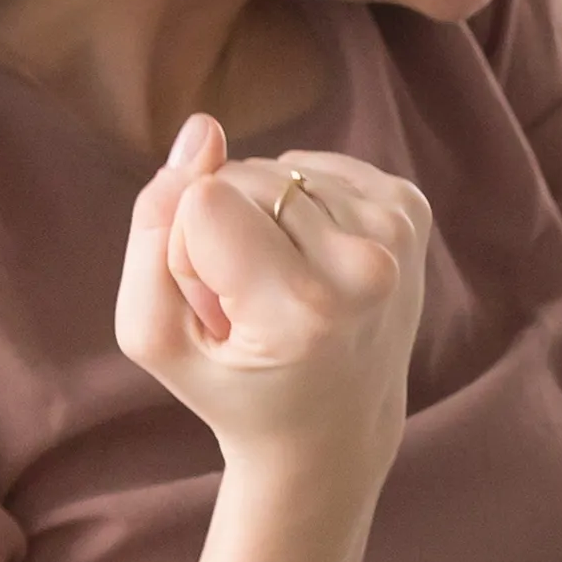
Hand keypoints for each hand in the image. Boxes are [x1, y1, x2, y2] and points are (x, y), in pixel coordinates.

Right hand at [111, 118, 430, 482]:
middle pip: (238, 176)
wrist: (335, 431)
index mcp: (304, 309)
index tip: (220, 311)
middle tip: (251, 308)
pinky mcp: (410, 206)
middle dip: (222, 232)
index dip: (188, 250)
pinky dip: (298, 205)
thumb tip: (204, 129)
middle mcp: (366, 266)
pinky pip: (311, 165)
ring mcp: (397, 231)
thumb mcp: (155, 336)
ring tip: (282, 292)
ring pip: (274, 169)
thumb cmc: (232, 386)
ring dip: (261, 219)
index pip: (202, 199)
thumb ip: (152, 230)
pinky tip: (311, 262)